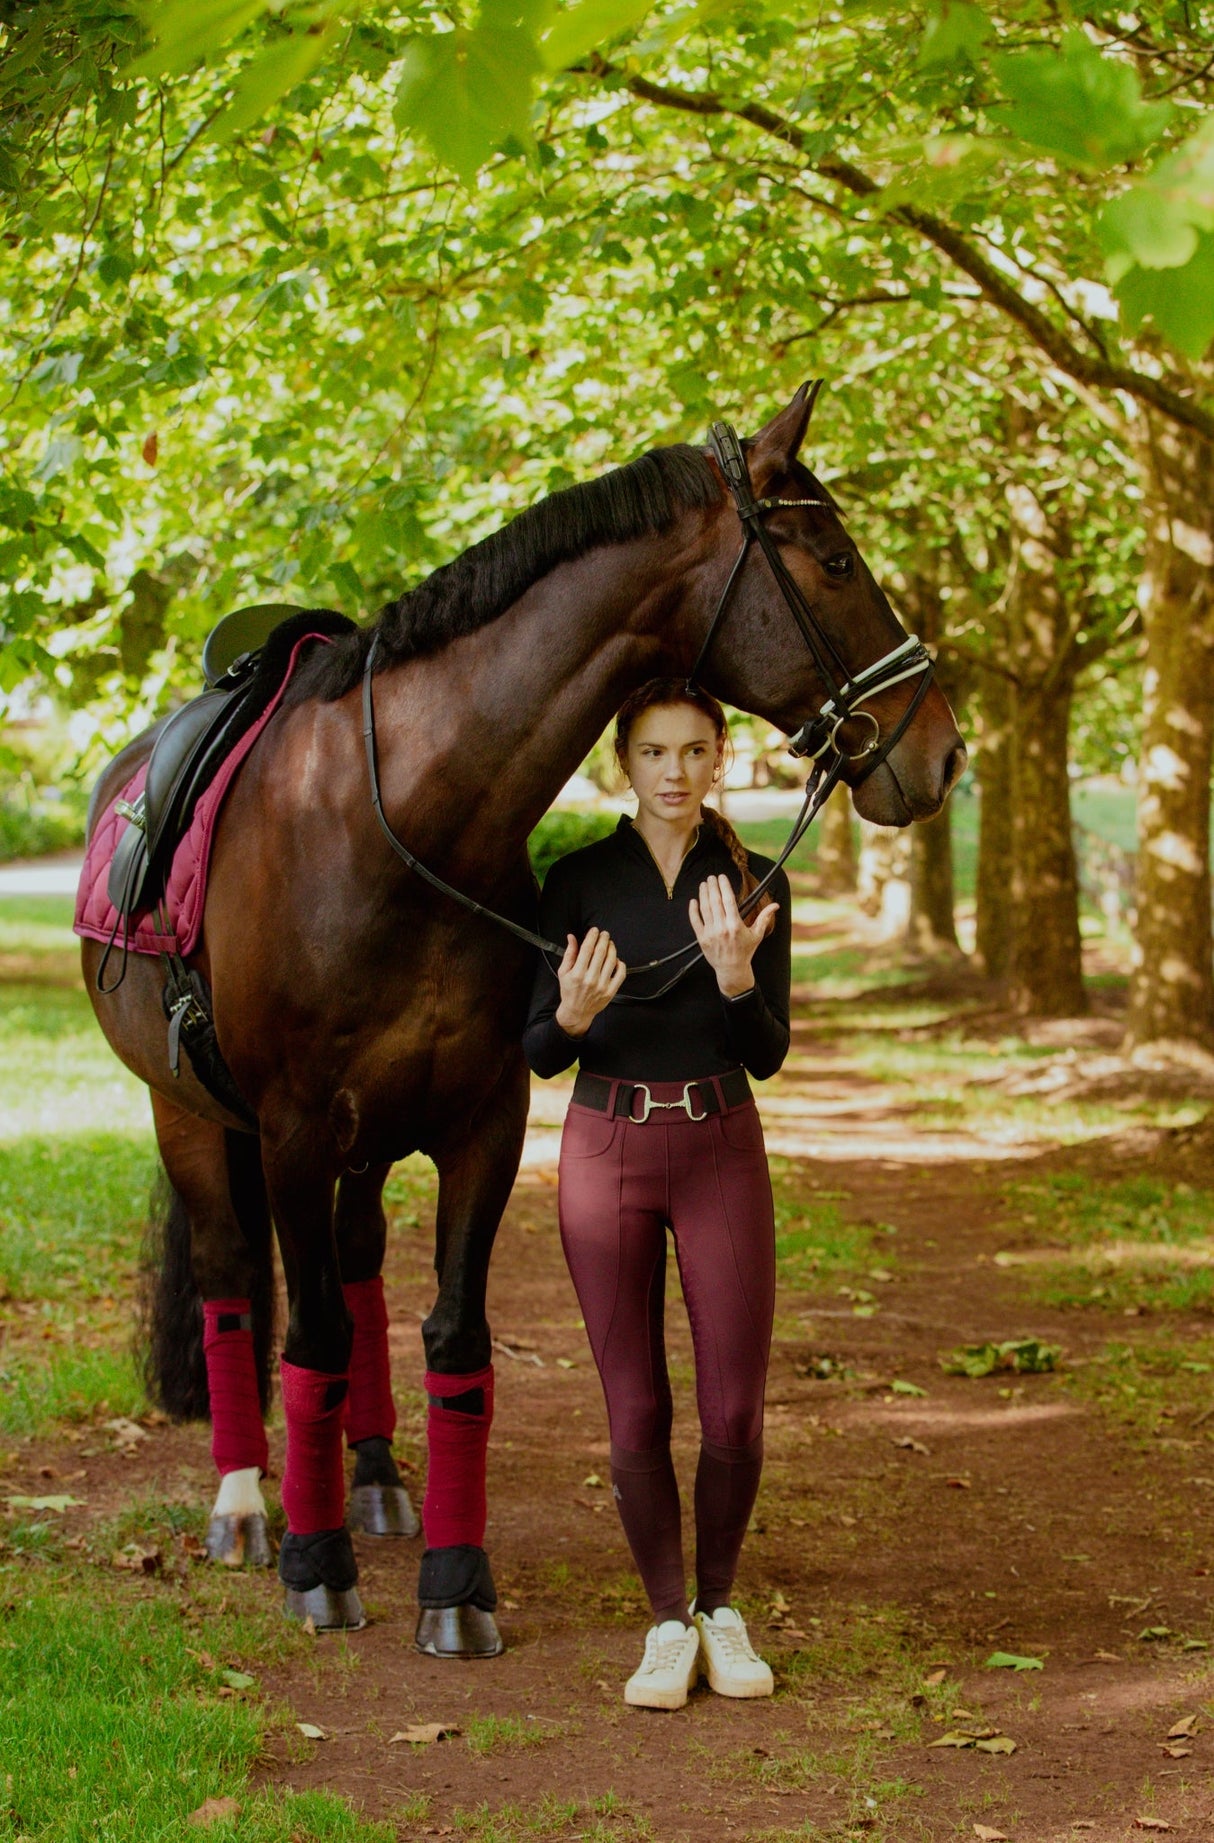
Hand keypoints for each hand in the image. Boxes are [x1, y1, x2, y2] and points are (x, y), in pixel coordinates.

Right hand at [554, 927, 627, 1036]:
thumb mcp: (563, 972)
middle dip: (603, 939)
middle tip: (604, 934)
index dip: (592, 936)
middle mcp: (590, 979)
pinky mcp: (610, 991)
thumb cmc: (569, 991)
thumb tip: (572, 937)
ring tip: (610, 944)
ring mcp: (602, 986)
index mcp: (577, 973)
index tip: (594, 931)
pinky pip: (620, 974)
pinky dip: (620, 964)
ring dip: (612, 948)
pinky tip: (616, 960)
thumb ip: (569, 954)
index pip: (587, 949)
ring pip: (611, 961)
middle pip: (601, 952)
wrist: (576, 1012)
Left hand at [689, 874, 777, 997]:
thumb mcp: (757, 934)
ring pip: (705, 909)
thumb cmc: (745, 951)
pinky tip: (693, 901)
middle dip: (712, 887)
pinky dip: (693, 910)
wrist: (732, 969)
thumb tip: (776, 905)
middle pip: (715, 902)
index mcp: (735, 925)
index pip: (728, 900)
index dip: (724, 886)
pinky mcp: (702, 938)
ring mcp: (710, 933)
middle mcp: (722, 928)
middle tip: (711, 877)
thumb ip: (764, 918)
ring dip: (703, 894)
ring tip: (704, 884)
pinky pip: (695, 921)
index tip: (722, 877)